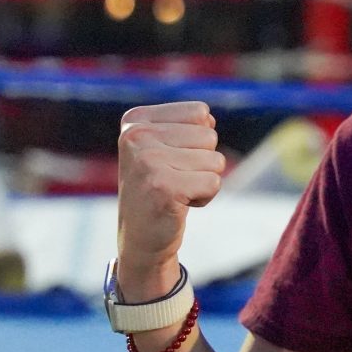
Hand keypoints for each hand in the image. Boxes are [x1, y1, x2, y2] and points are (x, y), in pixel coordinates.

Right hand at [116, 101, 225, 296]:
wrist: (140, 239)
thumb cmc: (159, 188)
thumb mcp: (165, 147)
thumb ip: (188, 125)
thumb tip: (210, 120)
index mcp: (136, 120)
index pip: (200, 113)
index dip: (197, 141)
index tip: (171, 160)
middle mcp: (136, 136)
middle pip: (210, 136)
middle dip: (201, 162)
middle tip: (173, 180)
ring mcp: (147, 161)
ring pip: (215, 160)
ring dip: (203, 180)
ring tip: (176, 191)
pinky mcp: (163, 186)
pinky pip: (214, 183)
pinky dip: (204, 197)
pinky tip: (179, 204)